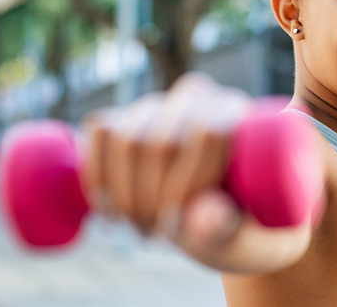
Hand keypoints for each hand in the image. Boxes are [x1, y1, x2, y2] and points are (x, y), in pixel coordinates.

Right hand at [80, 72, 250, 242]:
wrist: (213, 220)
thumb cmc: (237, 227)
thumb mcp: (240, 236)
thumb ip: (225, 230)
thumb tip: (205, 220)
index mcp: (238, 115)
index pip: (207, 133)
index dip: (185, 185)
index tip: (179, 225)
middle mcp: (199, 99)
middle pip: (158, 141)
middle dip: (149, 199)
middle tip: (156, 234)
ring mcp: (159, 105)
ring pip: (123, 136)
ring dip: (123, 194)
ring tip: (140, 226)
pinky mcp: (125, 117)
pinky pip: (100, 129)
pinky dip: (97, 175)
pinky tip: (110, 209)